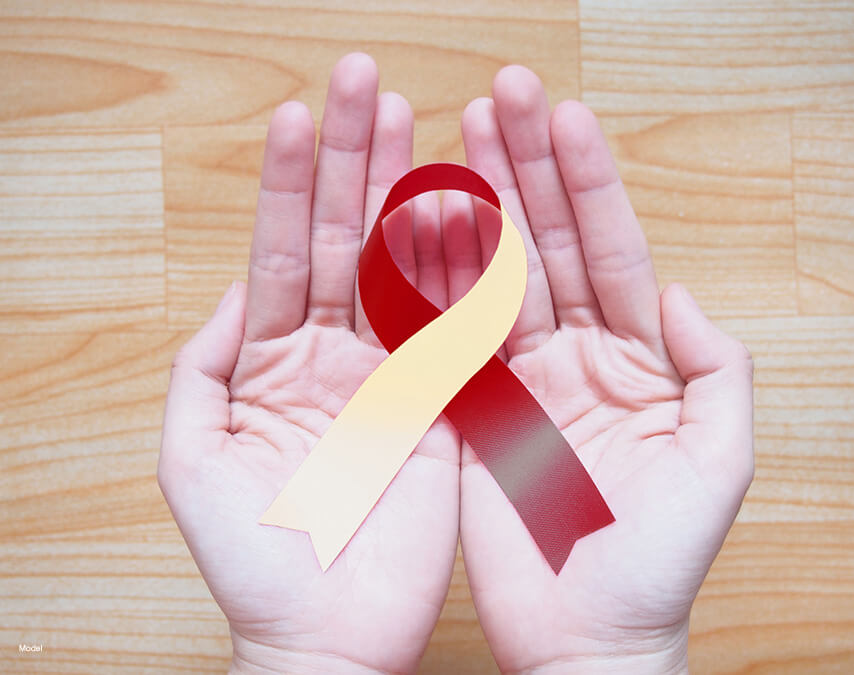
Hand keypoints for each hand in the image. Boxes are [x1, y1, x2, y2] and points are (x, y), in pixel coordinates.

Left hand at [158, 54, 459, 673]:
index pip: (282, 251)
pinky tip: (469, 209)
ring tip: (418, 123)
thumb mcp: (193, 457)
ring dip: (410, 196)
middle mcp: (336, 354)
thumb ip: (204, 366)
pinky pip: (454, 328)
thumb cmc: (252, 560)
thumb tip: (234, 290)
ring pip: (403, 269)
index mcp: (273, 360)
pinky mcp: (443, 403)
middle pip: (343, 240)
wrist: (327, 634)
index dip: (290, 182)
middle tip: (368, 84)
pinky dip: (463, 271)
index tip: (304, 114)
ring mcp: (393, 374)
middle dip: (354, 162)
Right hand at [455, 67, 753, 672]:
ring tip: (453, 136)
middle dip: (525, 169)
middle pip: (551, 245)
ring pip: (495, 278)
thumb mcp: (717, 463)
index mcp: (639, 359)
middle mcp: (577, 356)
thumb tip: (681, 292)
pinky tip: (417, 226)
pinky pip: (451, 339)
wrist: (590, 636)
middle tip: (500, 96)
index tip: (562, 116)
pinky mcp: (473, 411)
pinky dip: (434, 285)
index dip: (588, 182)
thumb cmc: (659, 561)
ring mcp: (521, 380)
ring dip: (476, 208)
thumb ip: (715, 370)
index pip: (612, 250)